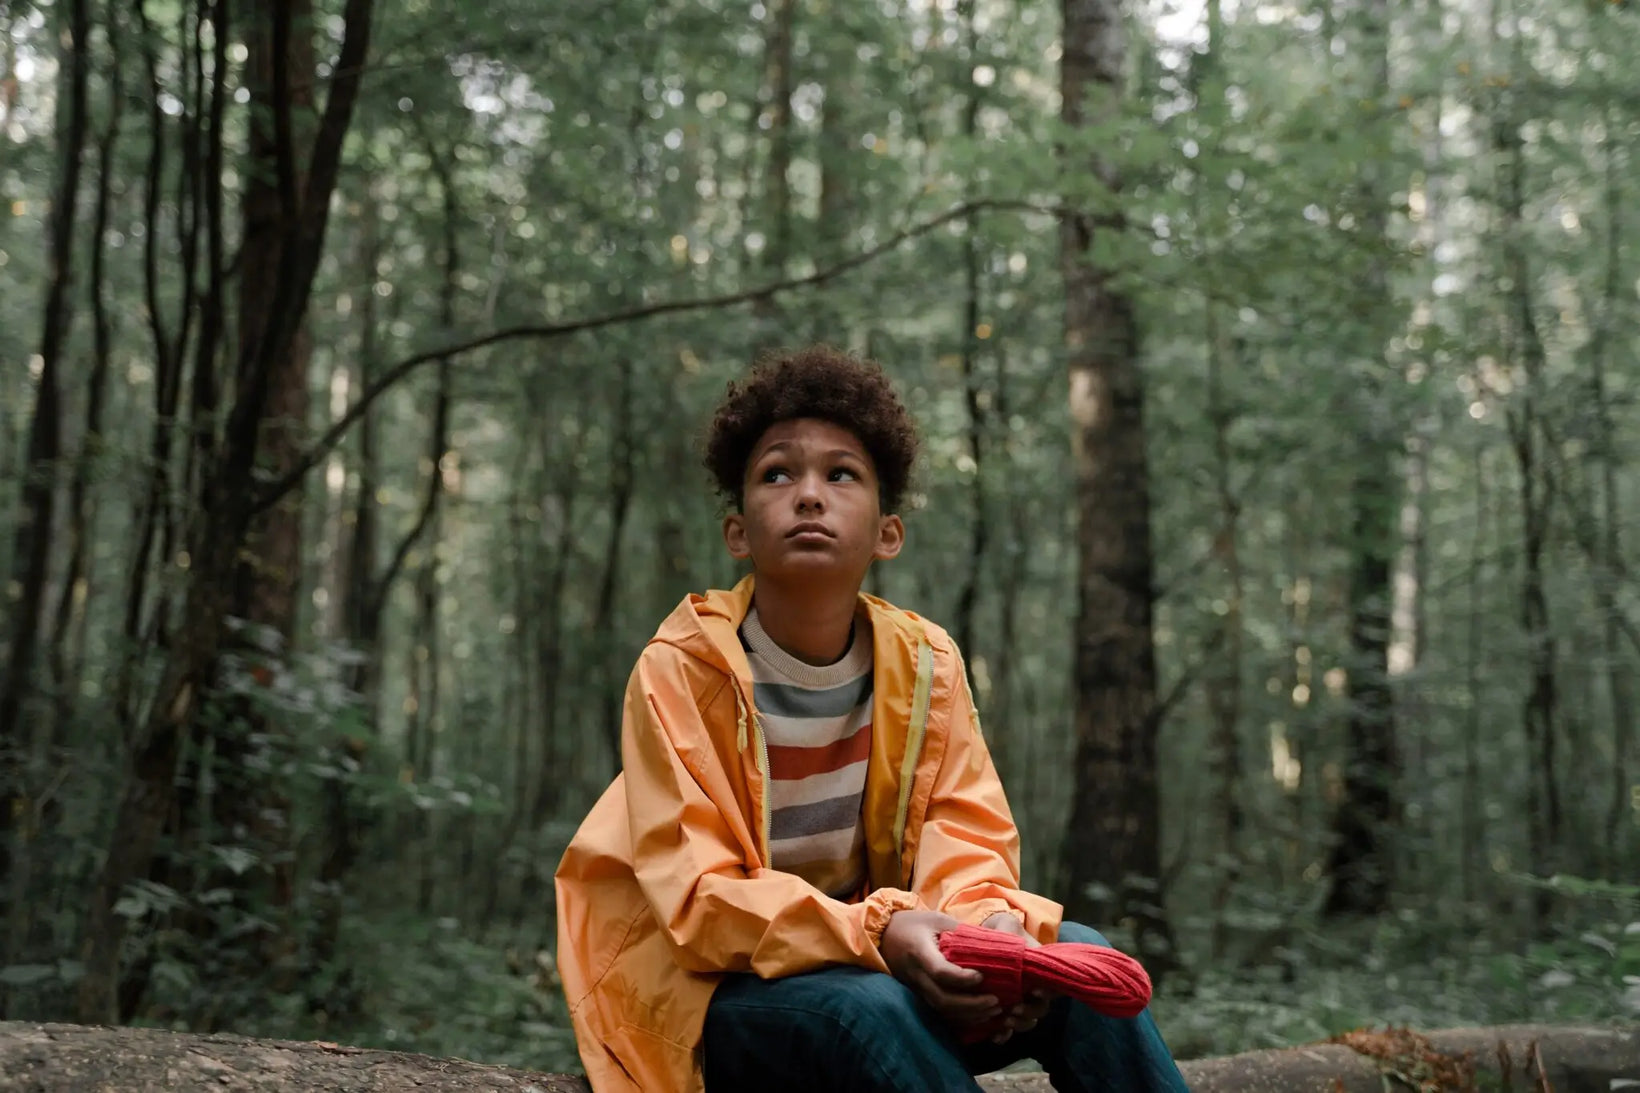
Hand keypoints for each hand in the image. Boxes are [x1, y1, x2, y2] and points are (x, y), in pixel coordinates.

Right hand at [880, 910, 998, 1026]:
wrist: (883, 934)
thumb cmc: (913, 924)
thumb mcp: (937, 919)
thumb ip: (961, 931)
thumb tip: (993, 944)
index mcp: (920, 951)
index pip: (940, 971)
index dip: (962, 978)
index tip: (981, 976)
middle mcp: (915, 974)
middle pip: (942, 999)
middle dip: (972, 1005)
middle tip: (996, 1001)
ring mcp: (915, 988)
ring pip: (941, 1010)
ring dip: (969, 1015)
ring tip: (993, 1009)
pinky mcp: (917, 995)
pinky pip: (939, 1012)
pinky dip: (960, 1018)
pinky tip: (979, 1015)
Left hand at [980, 912, 1050, 1043]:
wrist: (987, 941)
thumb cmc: (1002, 933)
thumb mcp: (1009, 928)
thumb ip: (1013, 931)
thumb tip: (1013, 936)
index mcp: (1039, 971)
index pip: (1053, 986)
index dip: (1048, 992)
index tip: (1034, 991)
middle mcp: (1034, 989)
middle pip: (1041, 1008)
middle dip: (1030, 1012)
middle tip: (1015, 1009)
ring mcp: (1020, 1001)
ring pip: (1028, 1021)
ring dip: (1019, 1024)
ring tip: (1005, 1021)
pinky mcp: (1005, 1011)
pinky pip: (1009, 1029)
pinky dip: (1004, 1035)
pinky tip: (995, 1036)